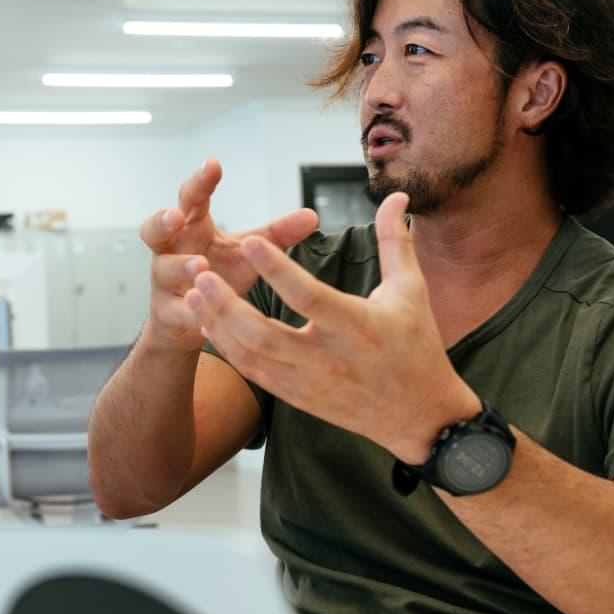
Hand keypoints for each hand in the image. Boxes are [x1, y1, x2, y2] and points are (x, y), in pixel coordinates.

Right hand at [139, 157, 319, 352]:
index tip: (214, 164)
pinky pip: (173, 309)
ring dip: (181, 266)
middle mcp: (172, 249)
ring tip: (200, 266)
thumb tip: (312, 216)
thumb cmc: (217, 273)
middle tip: (177, 216)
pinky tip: (200, 313)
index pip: (192, 197)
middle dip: (163, 220)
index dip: (201, 181)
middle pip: (155, 228)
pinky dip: (187, 310)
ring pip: (163, 269)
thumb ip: (276, 235)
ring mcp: (165, 280)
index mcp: (193, 226)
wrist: (189, 317)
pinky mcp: (168, 312)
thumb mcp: (246, 251)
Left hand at [185, 191, 478, 461]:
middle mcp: (329, 358)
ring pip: (251, 357)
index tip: (248, 240)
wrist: (420, 417)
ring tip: (192, 294)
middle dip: (227, 305)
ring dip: (218, 325)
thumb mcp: (411, 291)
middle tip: (200, 273)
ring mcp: (309, 382)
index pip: (308, 296)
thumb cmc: (416, 346)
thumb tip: (397, 196)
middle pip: (265, 334)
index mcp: (358, 326)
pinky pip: (253, 373)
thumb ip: (394, 242)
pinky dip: (227, 349)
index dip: (276, 269)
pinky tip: (209, 324)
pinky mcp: (298, 398)